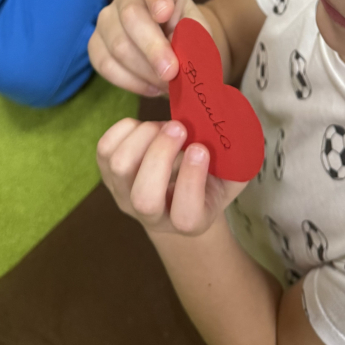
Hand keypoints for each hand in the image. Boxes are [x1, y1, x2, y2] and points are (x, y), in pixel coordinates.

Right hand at [89, 0, 208, 94]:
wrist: (176, 50)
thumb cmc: (189, 36)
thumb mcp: (200, 34)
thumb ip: (193, 42)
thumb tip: (182, 60)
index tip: (165, 14)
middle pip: (131, 16)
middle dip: (152, 48)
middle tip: (172, 72)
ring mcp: (106, 18)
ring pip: (117, 45)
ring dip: (145, 71)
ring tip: (167, 84)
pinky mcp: (96, 44)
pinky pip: (105, 65)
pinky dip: (131, 82)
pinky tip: (151, 87)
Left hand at [98, 117, 246, 236]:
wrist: (180, 186)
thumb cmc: (212, 176)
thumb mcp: (234, 171)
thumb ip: (239, 155)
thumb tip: (234, 122)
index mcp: (190, 221)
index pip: (185, 215)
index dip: (191, 181)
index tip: (200, 149)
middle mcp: (152, 215)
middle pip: (145, 198)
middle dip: (160, 156)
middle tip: (179, 128)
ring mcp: (125, 196)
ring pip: (120, 168)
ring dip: (144, 137)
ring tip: (164, 126)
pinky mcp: (108, 174)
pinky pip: (105, 149)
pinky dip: (125, 129)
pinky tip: (146, 126)